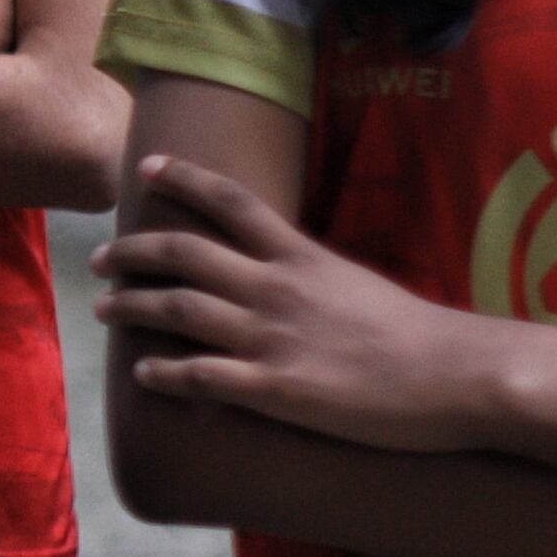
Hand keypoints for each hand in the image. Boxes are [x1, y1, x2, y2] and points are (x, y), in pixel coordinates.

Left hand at [92, 151, 498, 452]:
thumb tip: (277, 268)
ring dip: (132, 306)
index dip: (183, 179)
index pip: (231, 202)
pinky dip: (165, 373)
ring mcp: (272, 338)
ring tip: (104, 309)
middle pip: (184, 254)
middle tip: (100, 259)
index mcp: (300, 256)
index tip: (146, 167)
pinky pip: (202, 376)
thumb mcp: (354, 283)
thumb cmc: (415, 333)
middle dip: (132, 252)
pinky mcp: (276, 389)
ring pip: (180, 310)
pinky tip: (144, 373)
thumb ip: (309, 273)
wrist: (456, 375)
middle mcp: (277, 288)